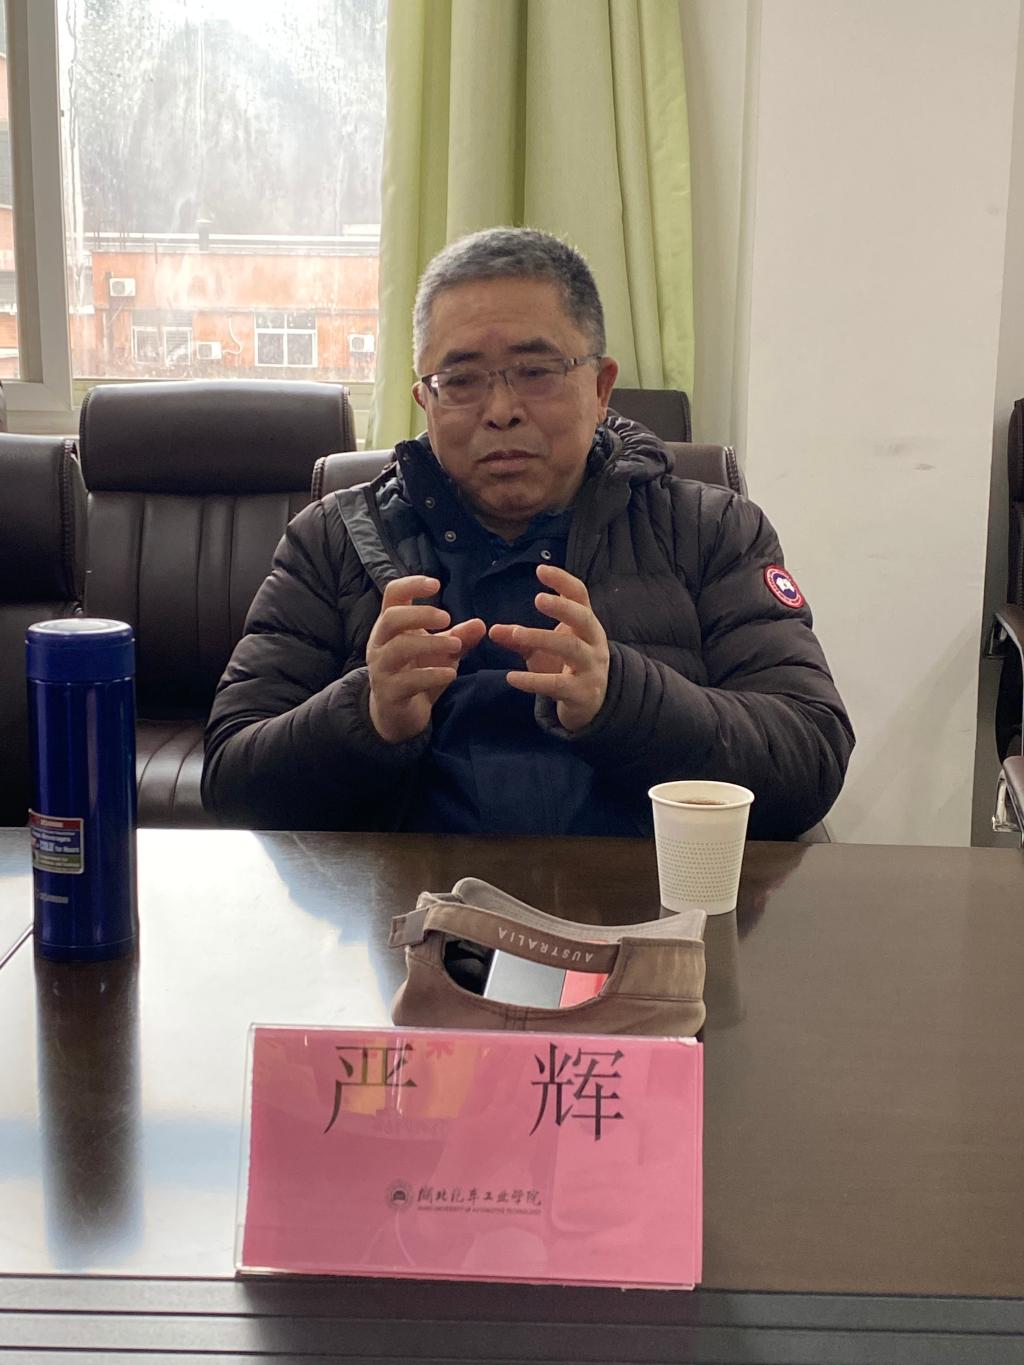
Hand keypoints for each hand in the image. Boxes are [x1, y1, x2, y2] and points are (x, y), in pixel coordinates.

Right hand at [367, 576, 484, 742]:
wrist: (398, 715)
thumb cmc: (416, 673)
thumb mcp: (440, 653)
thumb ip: (459, 638)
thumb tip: (481, 624)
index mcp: (390, 626)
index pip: (392, 594)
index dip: (412, 584)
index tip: (436, 584)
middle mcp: (380, 644)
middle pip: (391, 618)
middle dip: (420, 614)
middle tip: (447, 619)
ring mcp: (381, 668)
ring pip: (398, 648)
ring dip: (430, 644)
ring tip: (456, 646)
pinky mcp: (389, 693)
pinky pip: (407, 681)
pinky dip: (432, 675)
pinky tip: (451, 673)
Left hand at [489, 564, 608, 732]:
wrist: (591, 705)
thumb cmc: (565, 669)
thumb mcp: (544, 650)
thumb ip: (519, 639)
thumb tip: (492, 629)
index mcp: (585, 625)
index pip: (580, 596)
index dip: (563, 581)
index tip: (540, 570)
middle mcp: (593, 643)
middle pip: (582, 618)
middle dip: (562, 607)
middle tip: (537, 598)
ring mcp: (591, 668)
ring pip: (570, 648)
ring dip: (542, 638)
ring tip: (515, 634)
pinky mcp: (582, 693)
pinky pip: (557, 685)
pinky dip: (533, 681)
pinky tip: (511, 677)